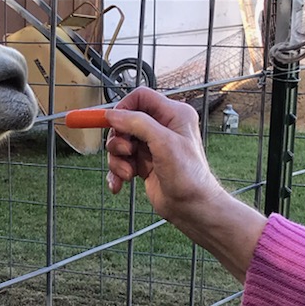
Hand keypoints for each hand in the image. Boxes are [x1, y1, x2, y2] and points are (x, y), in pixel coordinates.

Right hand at [104, 87, 267, 282]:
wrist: (192, 208)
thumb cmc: (188, 176)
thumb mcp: (163, 143)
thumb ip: (137, 123)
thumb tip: (112, 115)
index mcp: (173, 114)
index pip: (140, 97)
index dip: (123, 107)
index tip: (113, 123)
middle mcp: (162, 127)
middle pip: (125, 121)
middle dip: (118, 140)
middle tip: (126, 153)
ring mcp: (151, 146)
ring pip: (120, 144)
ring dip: (117, 160)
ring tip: (128, 175)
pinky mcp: (143, 164)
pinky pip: (121, 162)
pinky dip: (116, 173)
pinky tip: (118, 186)